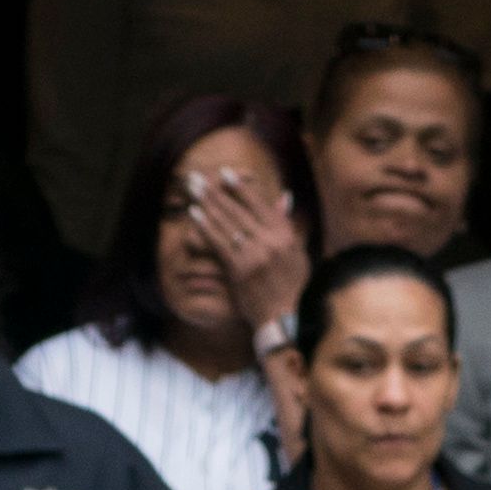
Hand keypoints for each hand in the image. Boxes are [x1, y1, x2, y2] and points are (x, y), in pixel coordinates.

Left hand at [183, 162, 310, 344]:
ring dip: (207, 204)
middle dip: (216, 192)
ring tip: (193, 190)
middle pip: (239, 210)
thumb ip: (287, 224)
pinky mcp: (240, 269)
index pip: (259, 204)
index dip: (240, 188)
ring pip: (227, 223)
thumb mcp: (297, 251)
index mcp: (285, 234)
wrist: (283, 315)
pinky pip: (219, 242)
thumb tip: (284, 197)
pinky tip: (194, 214)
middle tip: (199, 177)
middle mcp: (271, 241)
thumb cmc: (291, 285)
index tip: (225, 174)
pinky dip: (206, 226)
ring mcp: (255, 254)